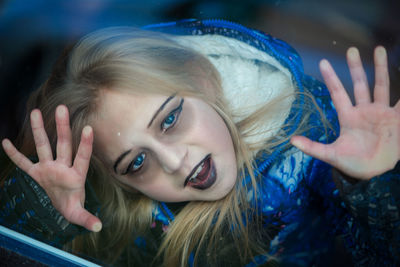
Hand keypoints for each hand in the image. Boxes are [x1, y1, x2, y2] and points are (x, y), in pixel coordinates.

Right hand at [2, 105, 101, 231]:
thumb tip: (98, 227)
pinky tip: (6, 142)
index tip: (89, 128)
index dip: (86, 144)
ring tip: (35, 112)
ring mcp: (48, 168)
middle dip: (62, 127)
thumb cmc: (73, 206)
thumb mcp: (78, 214)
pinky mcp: (37, 173)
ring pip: (43, 146)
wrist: (63, 204)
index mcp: (76, 175)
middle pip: (62, 144)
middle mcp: (62, 167)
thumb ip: (87, 219)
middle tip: (62, 107)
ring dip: (38, 130)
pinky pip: (23, 163)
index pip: (82, 157)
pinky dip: (15, 155)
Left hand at [291, 46, 399, 179]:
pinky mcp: (396, 119)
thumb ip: (313, 147)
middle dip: (355, 68)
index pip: (338, 93)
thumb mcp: (331, 155)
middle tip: (351, 50)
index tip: (322, 62)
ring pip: (381, 86)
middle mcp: (364, 110)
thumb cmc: (352, 163)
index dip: (331, 78)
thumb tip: (291, 140)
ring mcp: (381, 113)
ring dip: (380, 68)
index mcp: (348, 117)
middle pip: (360, 84)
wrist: (373, 173)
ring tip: (378, 49)